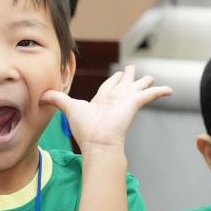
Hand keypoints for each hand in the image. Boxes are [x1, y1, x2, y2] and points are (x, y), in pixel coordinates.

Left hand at [41, 65, 170, 152]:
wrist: (98, 142)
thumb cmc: (84, 128)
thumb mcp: (68, 107)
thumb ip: (56, 99)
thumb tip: (40, 95)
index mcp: (101, 101)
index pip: (108, 87)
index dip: (113, 80)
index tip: (117, 73)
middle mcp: (115, 100)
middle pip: (124, 85)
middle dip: (128, 77)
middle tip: (133, 69)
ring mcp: (126, 101)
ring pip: (137, 87)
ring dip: (144, 82)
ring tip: (150, 76)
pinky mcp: (135, 103)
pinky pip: (151, 94)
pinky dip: (160, 91)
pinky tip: (170, 90)